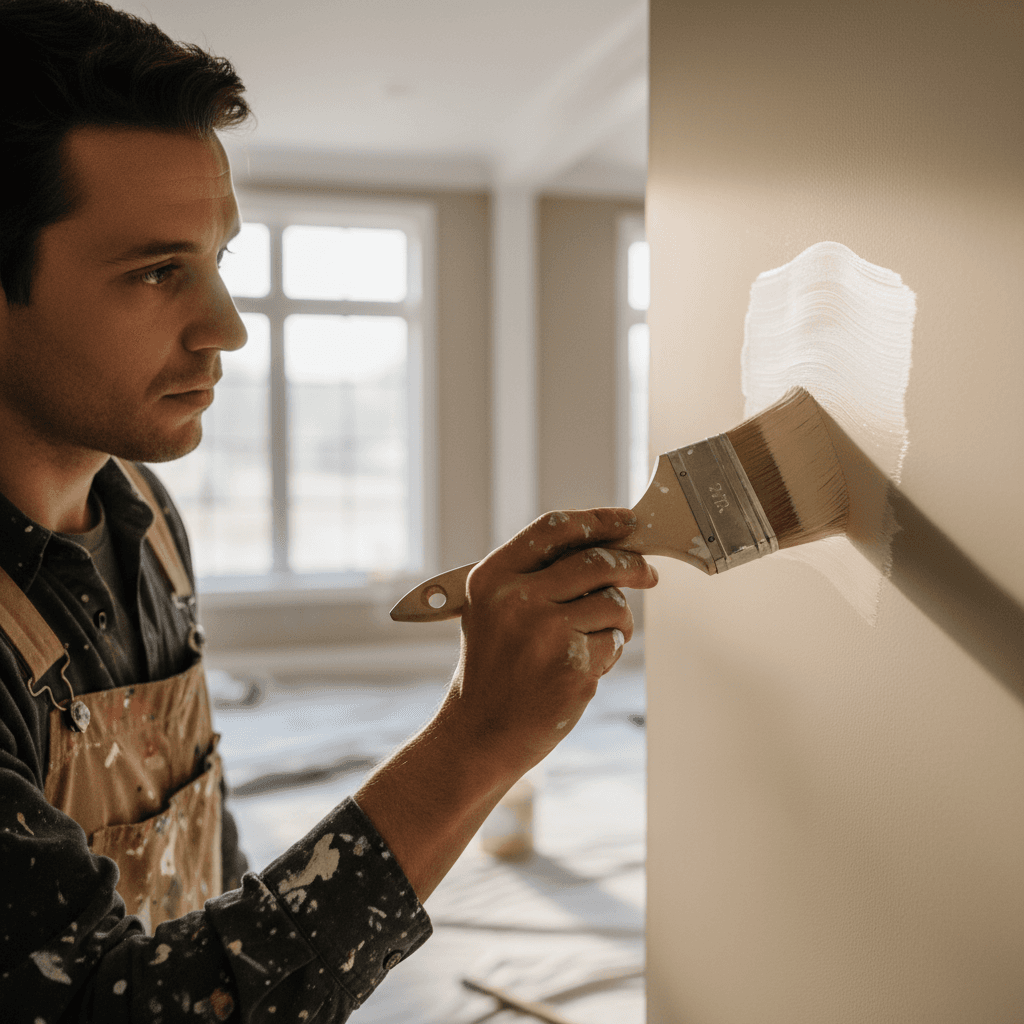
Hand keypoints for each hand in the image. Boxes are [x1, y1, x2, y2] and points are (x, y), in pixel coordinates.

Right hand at [355, 507, 656, 900]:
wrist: (478, 733)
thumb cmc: (493, 668)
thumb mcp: (494, 609)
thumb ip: (538, 575)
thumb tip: (606, 546)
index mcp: (492, 578)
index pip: (555, 528)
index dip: (598, 520)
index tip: (626, 522)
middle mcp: (518, 600)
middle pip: (596, 562)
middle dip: (632, 565)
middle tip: (648, 573)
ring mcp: (547, 634)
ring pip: (613, 604)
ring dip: (617, 619)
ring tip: (590, 639)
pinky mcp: (573, 668)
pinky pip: (614, 642)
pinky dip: (607, 652)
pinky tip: (578, 668)